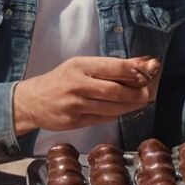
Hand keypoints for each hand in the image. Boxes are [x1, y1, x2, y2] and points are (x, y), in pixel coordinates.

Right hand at [13, 55, 160, 134]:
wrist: (32, 101)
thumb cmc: (61, 80)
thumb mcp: (81, 65)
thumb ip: (110, 65)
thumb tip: (143, 62)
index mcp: (80, 66)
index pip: (113, 67)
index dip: (134, 71)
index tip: (150, 71)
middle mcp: (77, 85)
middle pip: (115, 90)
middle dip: (137, 92)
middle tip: (151, 91)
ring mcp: (75, 105)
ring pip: (112, 107)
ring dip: (131, 105)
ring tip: (143, 100)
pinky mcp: (75, 122)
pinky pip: (103, 118)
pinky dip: (118, 114)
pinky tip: (126, 109)